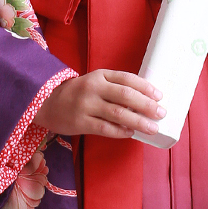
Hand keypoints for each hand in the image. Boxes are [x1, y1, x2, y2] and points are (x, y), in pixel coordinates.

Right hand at [32, 69, 164, 138]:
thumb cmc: (78, 93)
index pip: (126, 78)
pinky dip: (120, 131)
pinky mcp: (81, 122)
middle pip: (125, 96)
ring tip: (152, 127)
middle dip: (146, 105)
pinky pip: (105, 128)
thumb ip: (115, 87)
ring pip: (117, 114)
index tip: (159, 96)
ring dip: (138, 121)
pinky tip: (131, 133)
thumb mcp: (95, 82)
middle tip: (161, 113)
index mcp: (99, 75)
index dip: (145, 87)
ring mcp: (86, 106)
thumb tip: (144, 100)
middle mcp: (93, 88)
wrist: (47, 103)